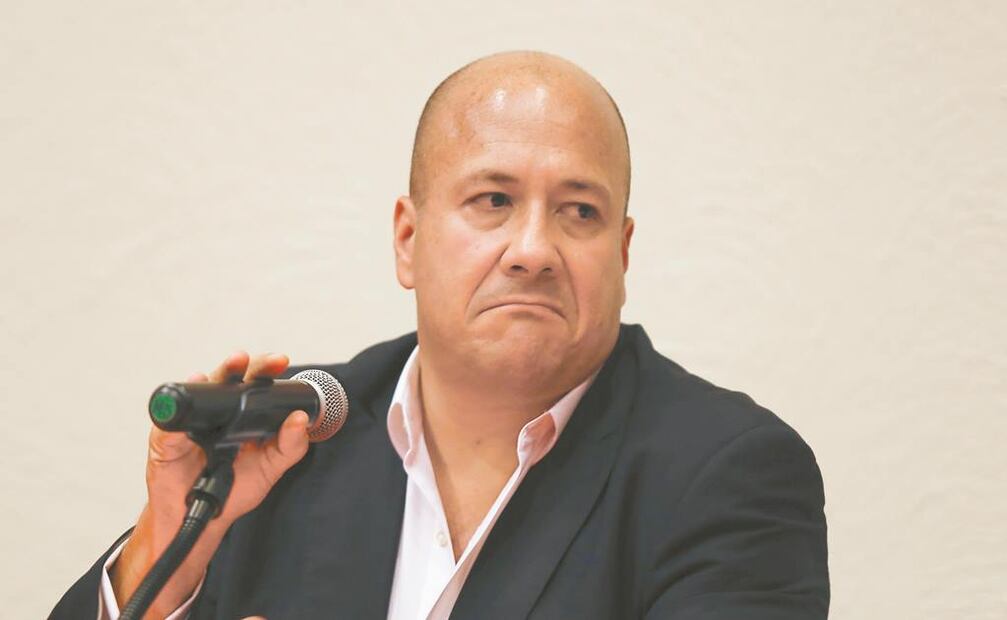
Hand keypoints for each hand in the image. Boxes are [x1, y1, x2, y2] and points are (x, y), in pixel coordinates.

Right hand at [111, 352, 310, 617]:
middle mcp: (216, 413)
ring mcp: (190, 424)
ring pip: (198, 392)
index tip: (280, 361)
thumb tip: (300, 419)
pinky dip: (176, 411)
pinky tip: (187, 399)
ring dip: (210, 377)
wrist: (201, 520)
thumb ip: (289, 446)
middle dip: (239, 364)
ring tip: (221, 372)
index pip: (254, 383)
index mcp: (242, 415)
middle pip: (226, 379)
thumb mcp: (269, 469)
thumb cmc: (232, 491)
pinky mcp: (166, 441)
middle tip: (247, 358)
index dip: (265, 368)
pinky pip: (168, 424)